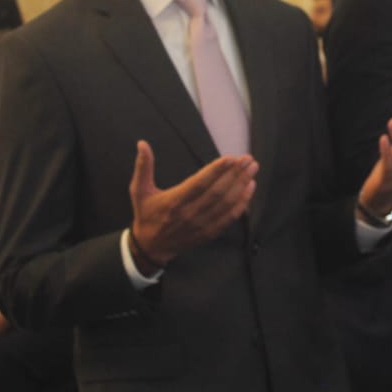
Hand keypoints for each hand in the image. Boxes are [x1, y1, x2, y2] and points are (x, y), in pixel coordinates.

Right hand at [128, 141, 256, 273]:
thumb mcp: (139, 190)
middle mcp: (189, 213)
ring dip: (242, 185)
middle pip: (217, 192)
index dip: (216, 171)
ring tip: (252, 170)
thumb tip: (142, 143)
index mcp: (174, 201)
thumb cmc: (146, 215)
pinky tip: (250, 189)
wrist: (150, 247)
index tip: (230, 158)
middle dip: (235, 174)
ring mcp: (201, 224)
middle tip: (248, 159)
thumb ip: (143, 167)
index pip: (199, 184)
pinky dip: (242, 204)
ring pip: (226, 204)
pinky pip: (229, 218)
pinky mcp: (209, 232)